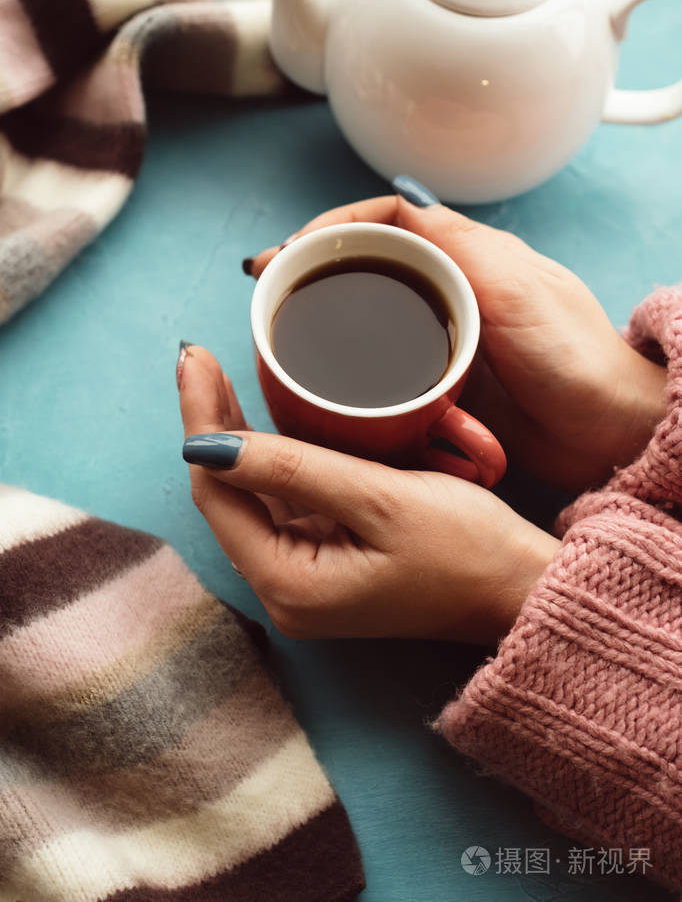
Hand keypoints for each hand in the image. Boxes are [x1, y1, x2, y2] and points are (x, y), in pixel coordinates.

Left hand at [178, 345, 557, 642]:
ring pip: (251, 496)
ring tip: (219, 377)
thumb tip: (205, 445)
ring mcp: (305, 578)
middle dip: (211, 425)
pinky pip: (282, 503)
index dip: (200, 422)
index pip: (217, 492)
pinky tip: (262, 421)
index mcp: (289, 584)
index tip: (195, 360)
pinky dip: (271, 460)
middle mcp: (285, 590)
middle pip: (226, 495)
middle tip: (200, 357)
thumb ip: (294, 469)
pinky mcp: (326, 562)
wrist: (520, 587)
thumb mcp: (380, 499)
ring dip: (236, 439)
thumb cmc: (467, 547)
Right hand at [246, 194, 665, 491]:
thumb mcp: (516, 286)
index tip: (286, 252)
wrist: (605, 430)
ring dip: (324, 320)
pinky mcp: (441, 385)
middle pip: (365, 267)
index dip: (328, 230)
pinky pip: (381, 369)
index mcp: (466, 257)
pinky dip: (348, 370)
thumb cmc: (574, 357)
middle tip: (268, 292)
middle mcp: (449, 291)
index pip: (383, 223)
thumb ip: (458, 244)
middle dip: (313, 273)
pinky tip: (325, 384)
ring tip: (282, 335)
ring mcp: (442, 338)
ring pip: (367, 316)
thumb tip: (403, 197)